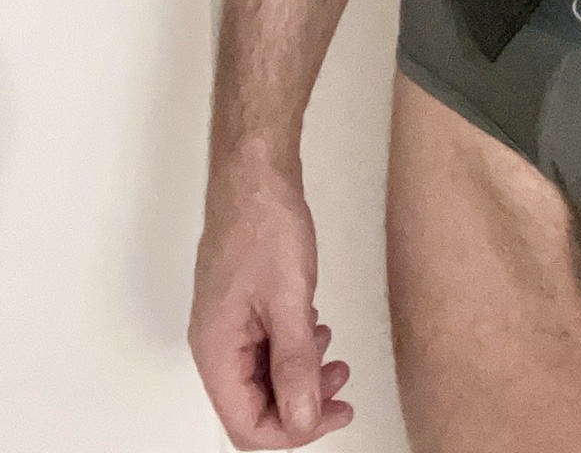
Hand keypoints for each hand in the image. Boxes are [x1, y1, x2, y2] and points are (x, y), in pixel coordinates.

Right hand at [189, 154, 353, 447]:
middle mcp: (217, 345)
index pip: (247, 426)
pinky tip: (316, 332)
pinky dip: (295, 351)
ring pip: (264, 378)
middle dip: (301, 405)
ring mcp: (229, 325)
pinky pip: (267, 349)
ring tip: (336, 358)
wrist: (256, 174)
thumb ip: (296, 364)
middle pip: (255, 407)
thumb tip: (303, 419)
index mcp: (217, 351)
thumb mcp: (289, 300)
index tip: (332, 415)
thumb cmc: (263, 225)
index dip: (292, 431)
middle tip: (342, 389)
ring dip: (302, 377)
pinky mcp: (244, 307)